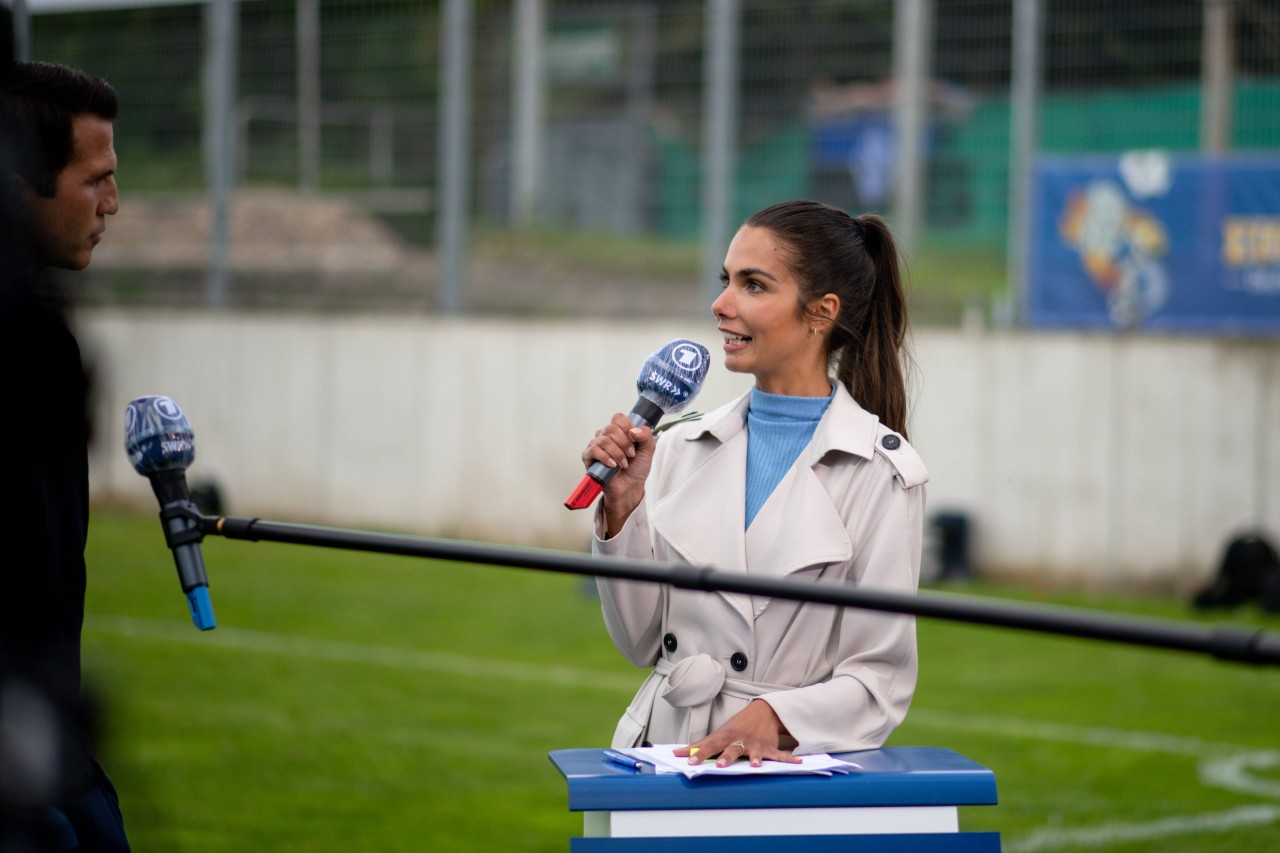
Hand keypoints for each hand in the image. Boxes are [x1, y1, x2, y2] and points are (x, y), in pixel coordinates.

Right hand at [581, 413, 654, 535]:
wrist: (630, 487)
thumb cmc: (636, 468)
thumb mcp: (648, 450)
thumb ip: (646, 436)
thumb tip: (634, 430)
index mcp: (619, 431)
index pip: (618, 418)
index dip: (627, 426)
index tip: (634, 439)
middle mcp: (606, 436)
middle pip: (611, 428)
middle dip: (624, 443)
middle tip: (631, 454)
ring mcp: (596, 446)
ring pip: (604, 440)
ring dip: (617, 453)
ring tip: (623, 463)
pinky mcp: (589, 457)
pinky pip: (593, 450)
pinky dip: (605, 457)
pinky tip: (612, 465)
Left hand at [673, 700, 801, 767]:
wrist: (763, 711)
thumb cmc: (737, 726)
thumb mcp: (719, 733)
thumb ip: (700, 745)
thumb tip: (677, 753)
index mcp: (725, 737)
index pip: (709, 746)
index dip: (699, 754)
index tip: (689, 762)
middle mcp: (739, 740)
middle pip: (731, 749)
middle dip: (726, 757)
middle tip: (720, 766)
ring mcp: (755, 743)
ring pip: (754, 752)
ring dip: (755, 758)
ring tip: (755, 766)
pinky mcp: (769, 746)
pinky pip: (780, 754)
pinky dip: (789, 759)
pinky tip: (798, 762)